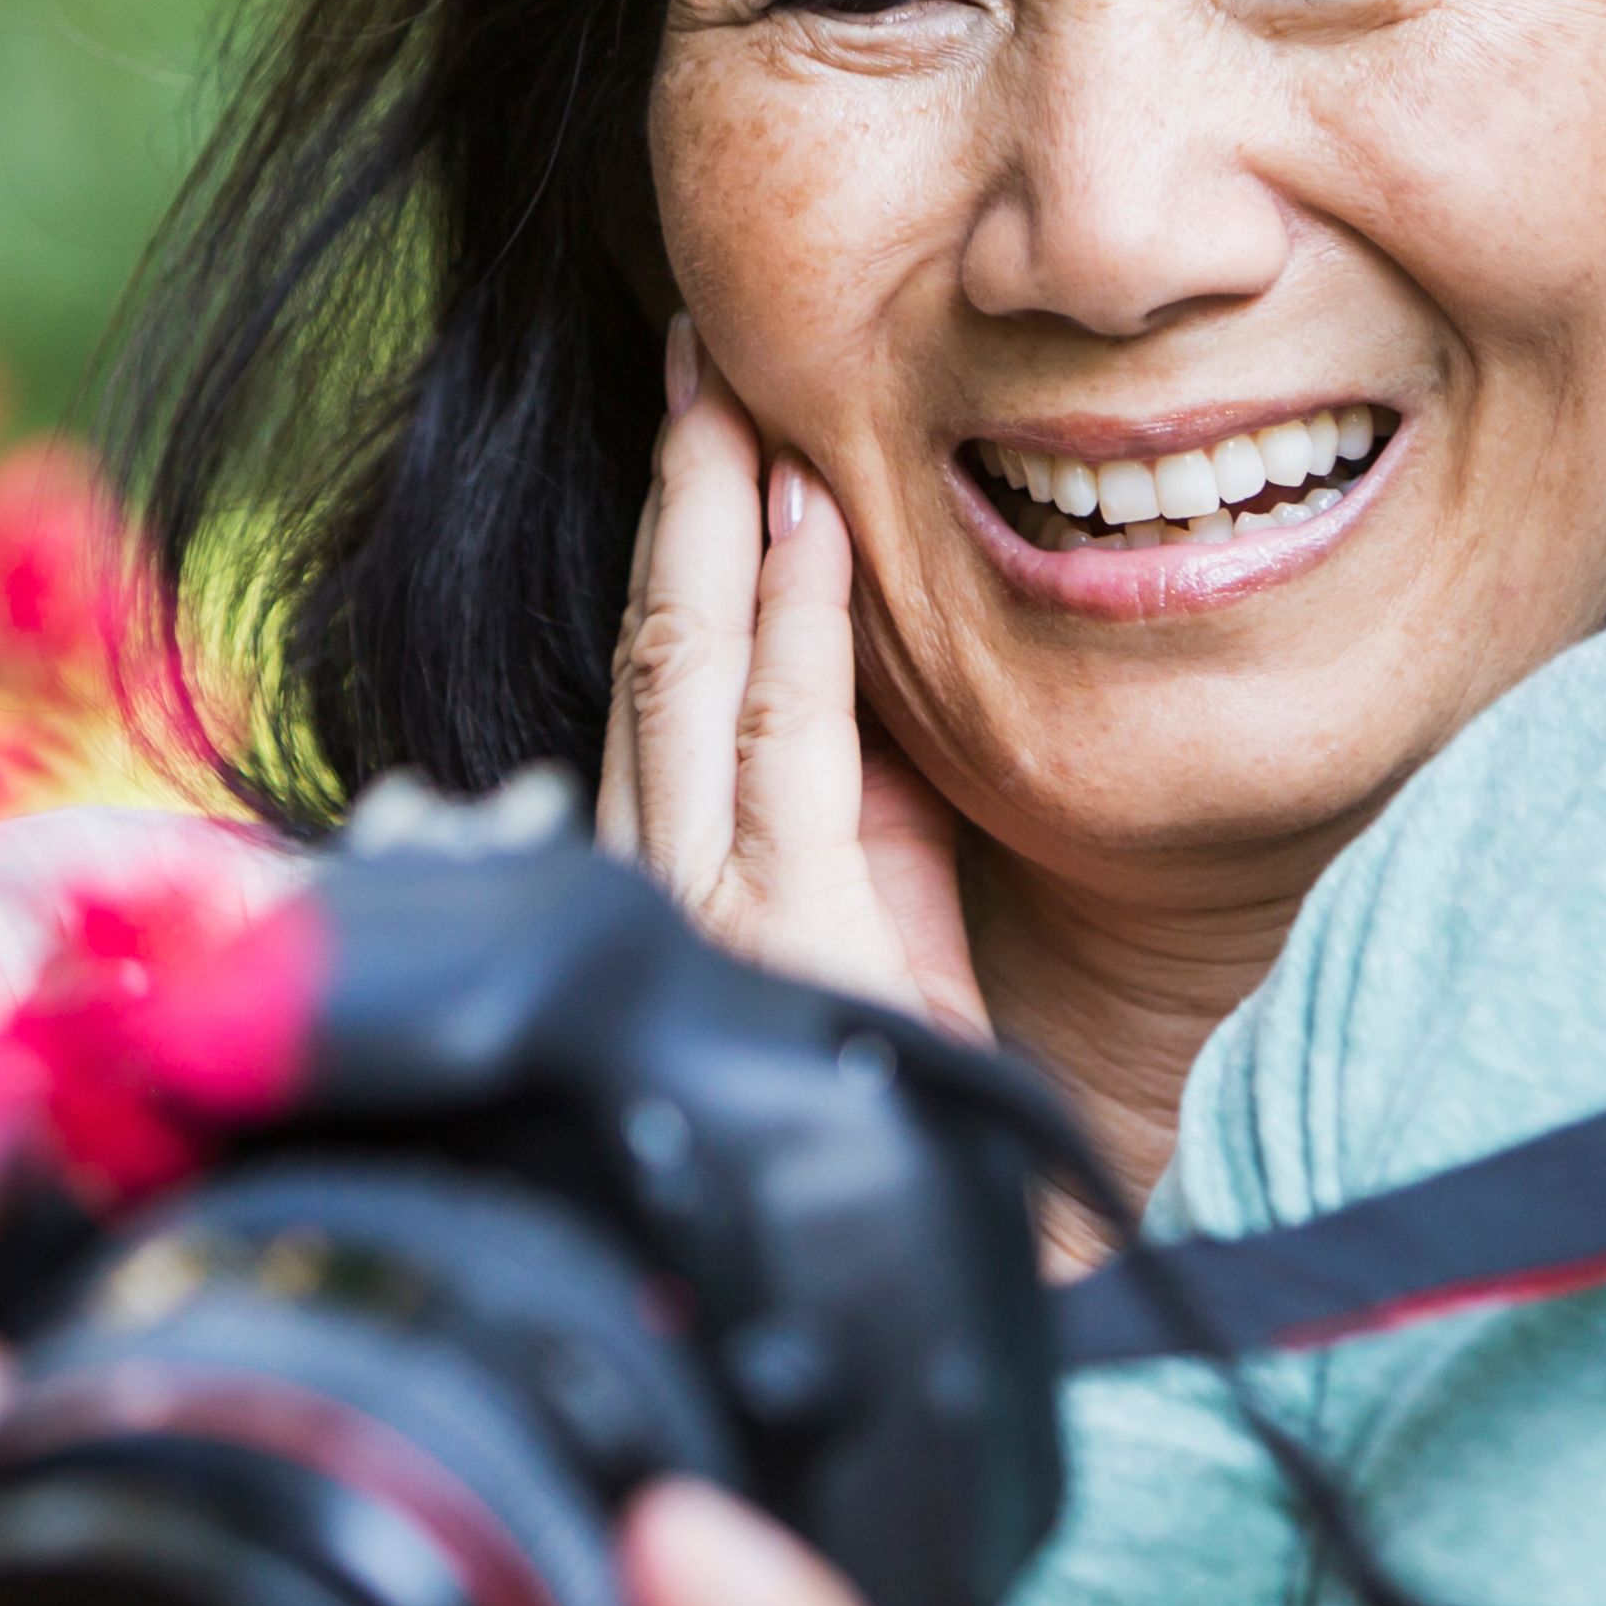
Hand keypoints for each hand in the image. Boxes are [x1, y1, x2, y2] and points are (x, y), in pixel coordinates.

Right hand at [602, 323, 984, 1034]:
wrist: (948, 1260)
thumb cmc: (916, 1092)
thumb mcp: (881, 912)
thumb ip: (850, 793)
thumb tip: (844, 642)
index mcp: (685, 876)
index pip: (665, 673)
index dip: (682, 531)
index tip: (705, 405)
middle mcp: (664, 883)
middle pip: (657, 646)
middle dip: (676, 484)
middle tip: (698, 345)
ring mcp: (708, 910)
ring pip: (691, 670)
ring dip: (714, 516)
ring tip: (728, 390)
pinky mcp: (782, 936)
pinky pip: (787, 741)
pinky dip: (798, 615)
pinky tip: (806, 512)